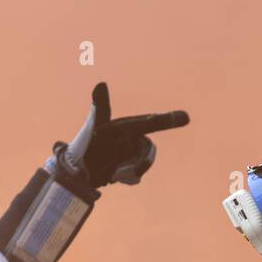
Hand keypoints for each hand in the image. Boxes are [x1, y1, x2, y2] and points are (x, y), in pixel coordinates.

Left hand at [62, 83, 189, 186]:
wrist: (76, 171)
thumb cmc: (84, 146)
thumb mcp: (93, 128)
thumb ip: (100, 108)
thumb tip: (101, 84)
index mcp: (126, 126)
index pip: (150, 122)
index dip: (168, 120)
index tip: (185, 117)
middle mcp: (131, 137)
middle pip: (149, 150)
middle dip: (139, 163)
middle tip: (120, 172)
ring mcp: (130, 152)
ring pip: (144, 164)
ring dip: (130, 171)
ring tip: (113, 173)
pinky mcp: (128, 166)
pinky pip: (137, 174)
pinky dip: (128, 178)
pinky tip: (114, 176)